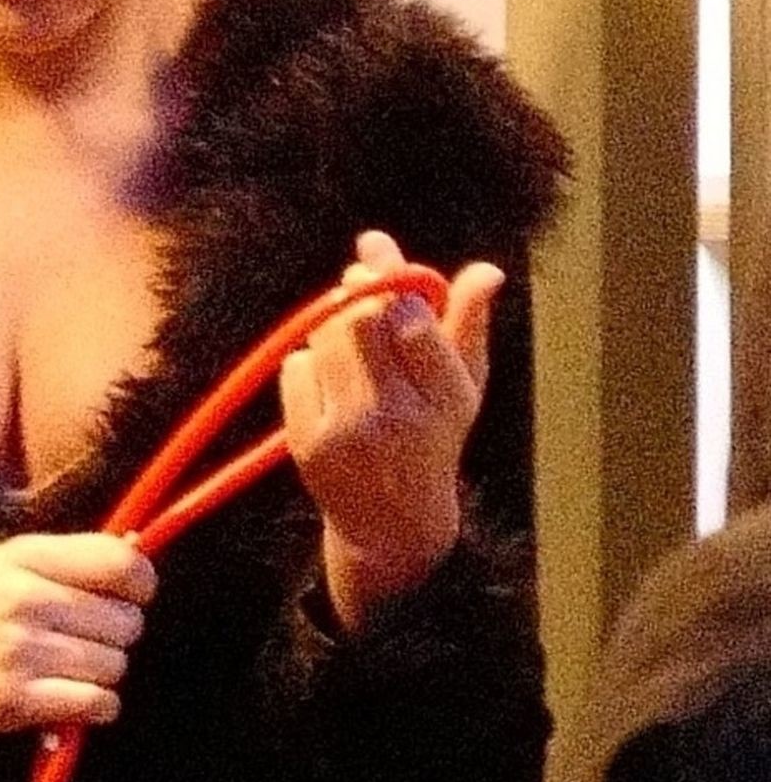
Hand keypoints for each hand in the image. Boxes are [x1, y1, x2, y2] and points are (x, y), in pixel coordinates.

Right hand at [0, 532, 154, 759]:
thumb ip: (63, 559)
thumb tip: (135, 553)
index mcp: (24, 558)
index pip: (119, 563)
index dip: (141, 583)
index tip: (133, 596)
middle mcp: (26, 600)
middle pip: (126, 622)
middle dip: (116, 635)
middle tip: (87, 641)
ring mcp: (21, 652)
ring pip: (115, 665)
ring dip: (103, 674)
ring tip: (69, 671)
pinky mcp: (17, 701)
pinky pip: (96, 704)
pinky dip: (95, 707)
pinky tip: (73, 700)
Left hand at [280, 230, 502, 626]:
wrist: (392, 522)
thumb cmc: (432, 437)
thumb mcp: (463, 385)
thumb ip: (469, 324)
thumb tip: (486, 269)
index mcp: (445, 399)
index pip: (411, 321)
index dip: (392, 280)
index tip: (380, 259)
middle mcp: (397, 417)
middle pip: (359, 320)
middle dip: (357, 292)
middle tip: (359, 280)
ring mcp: (347, 432)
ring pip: (324, 337)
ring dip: (333, 324)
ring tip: (350, 337)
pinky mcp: (307, 443)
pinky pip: (296, 367)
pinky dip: (309, 361)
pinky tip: (330, 381)